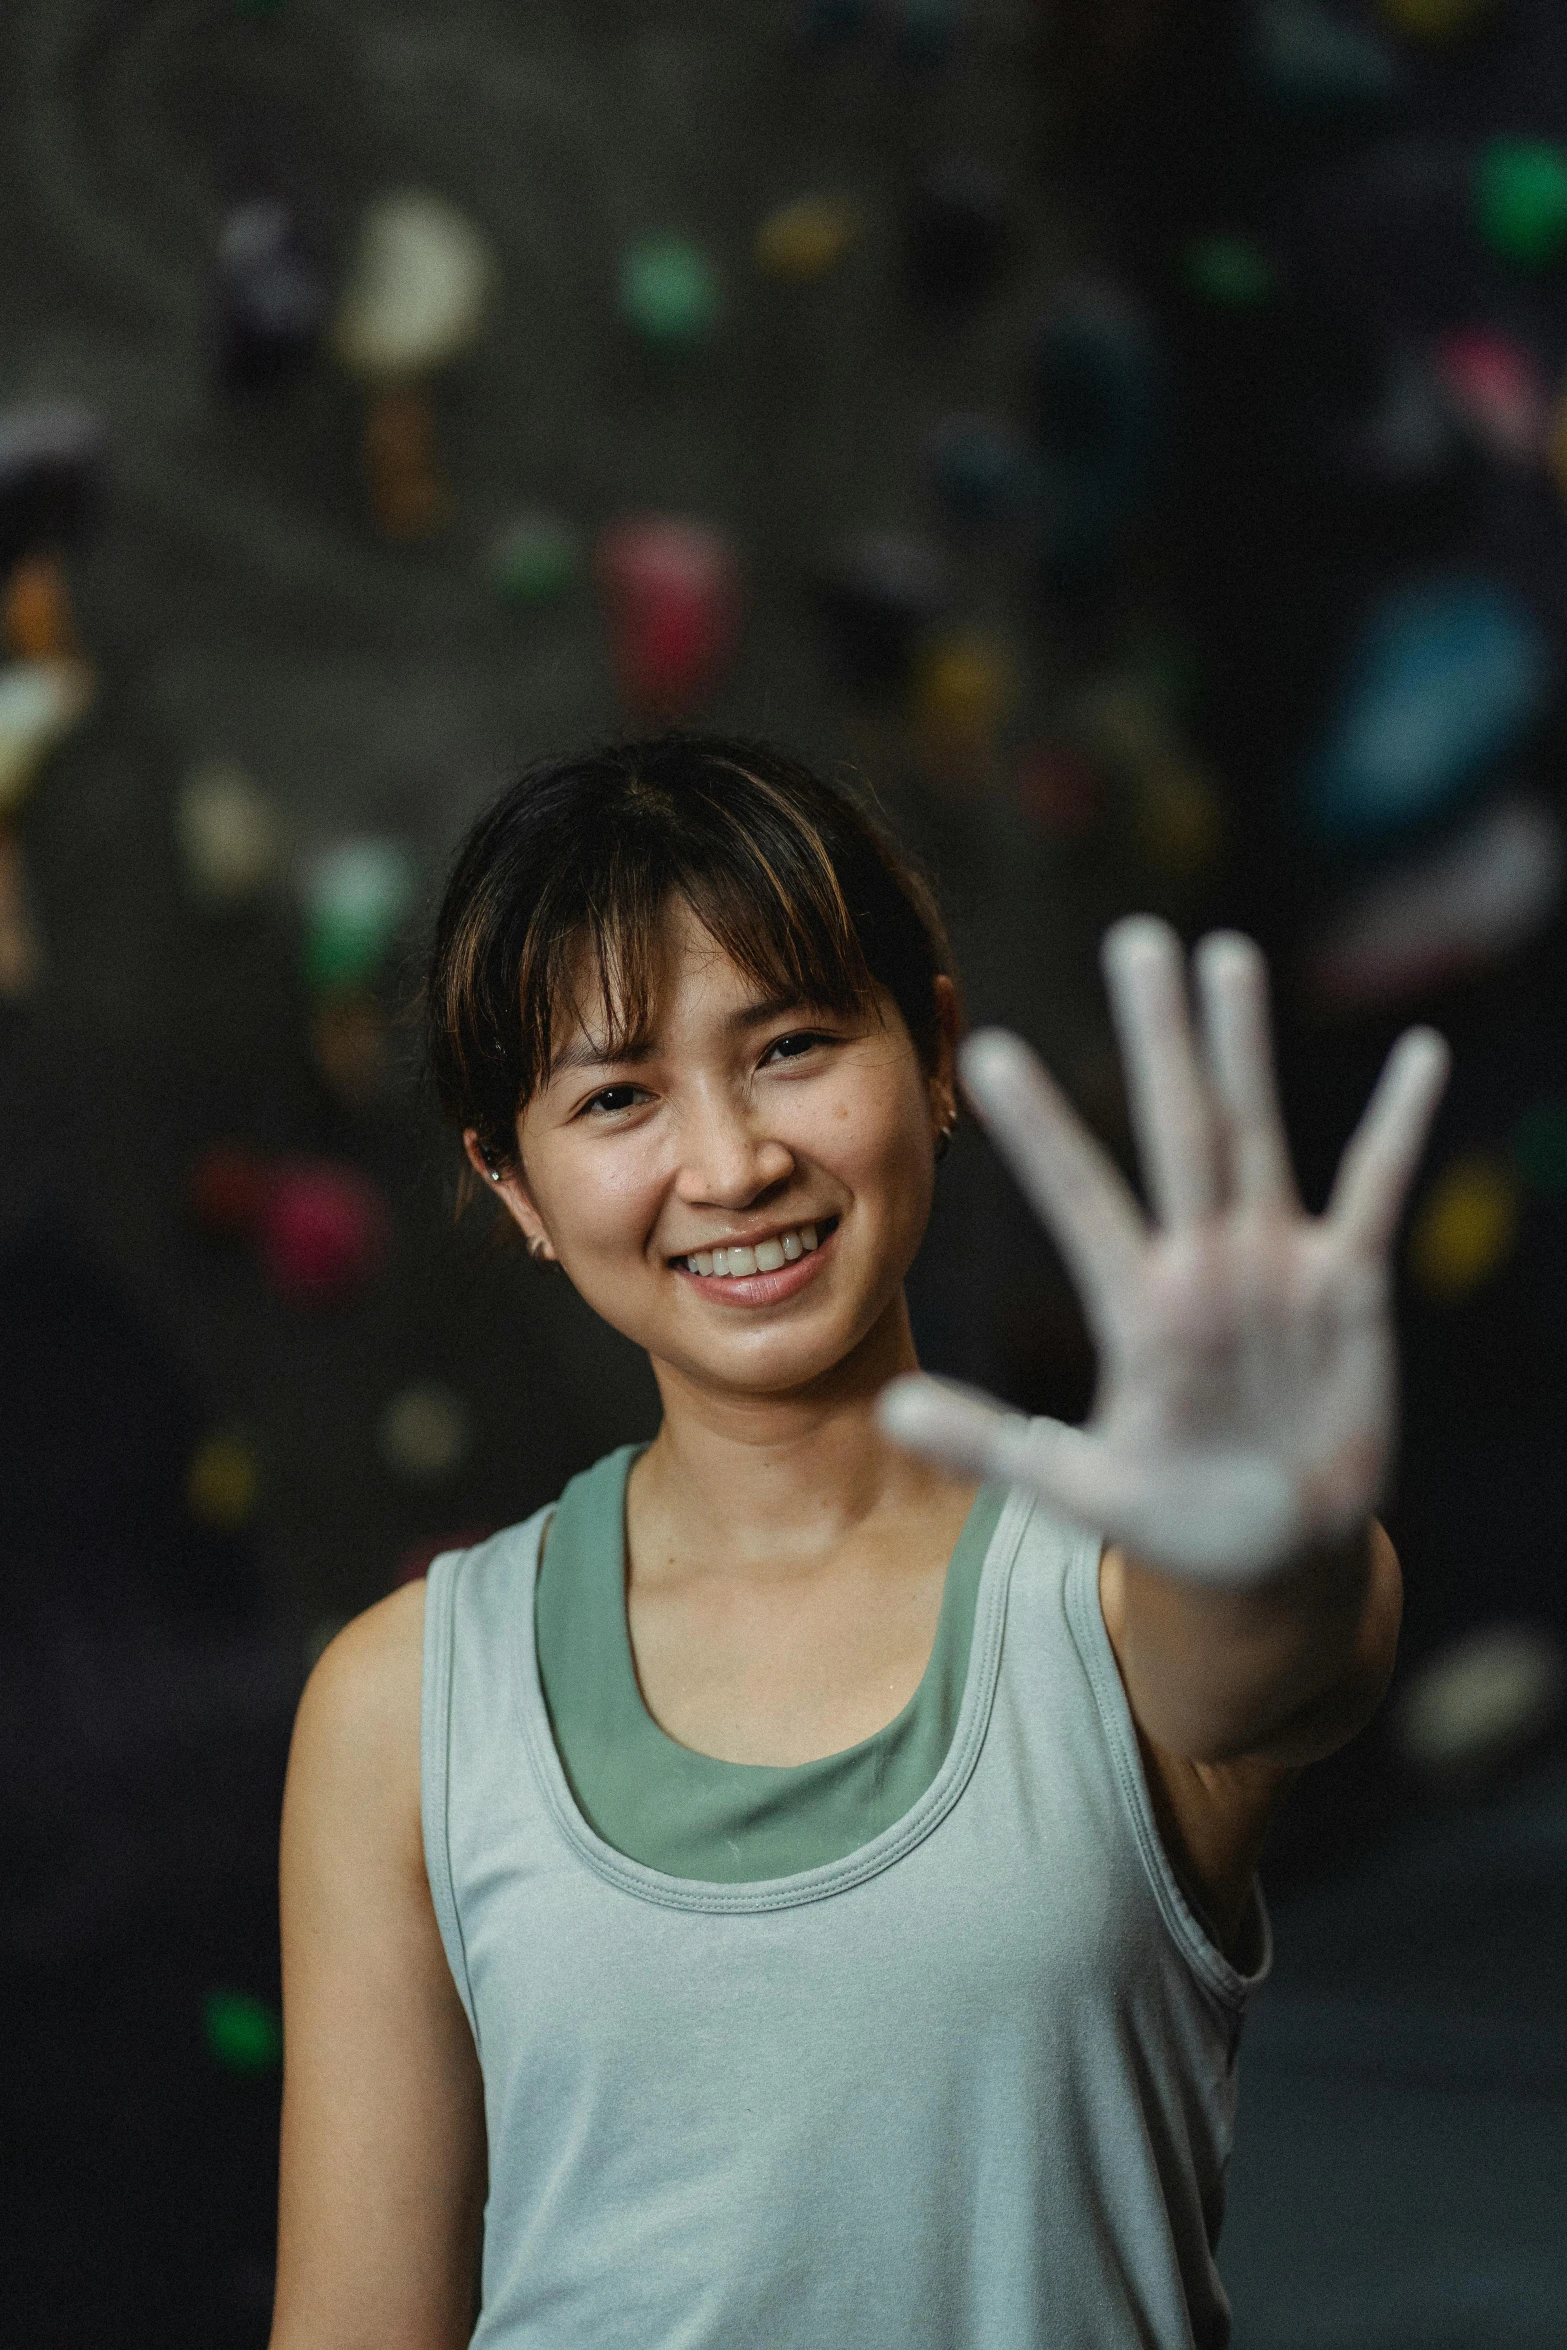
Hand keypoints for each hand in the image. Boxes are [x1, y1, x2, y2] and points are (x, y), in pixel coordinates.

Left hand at [880, 917, 1449, 1586]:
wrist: (1268, 1551)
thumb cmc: (1166, 1518)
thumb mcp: (1073, 1489)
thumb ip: (992, 1444)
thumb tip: (887, 1413)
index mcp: (1137, 1305)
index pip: (1082, 1199)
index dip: (1044, 1131)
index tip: (990, 1054)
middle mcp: (1202, 1263)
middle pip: (1178, 1127)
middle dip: (1159, 1036)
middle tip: (1134, 939)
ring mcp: (1275, 1264)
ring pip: (1256, 1132)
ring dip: (1245, 1047)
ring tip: (1227, 955)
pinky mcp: (1346, 1287)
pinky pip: (1375, 1191)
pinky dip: (1399, 1127)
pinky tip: (1419, 1055)